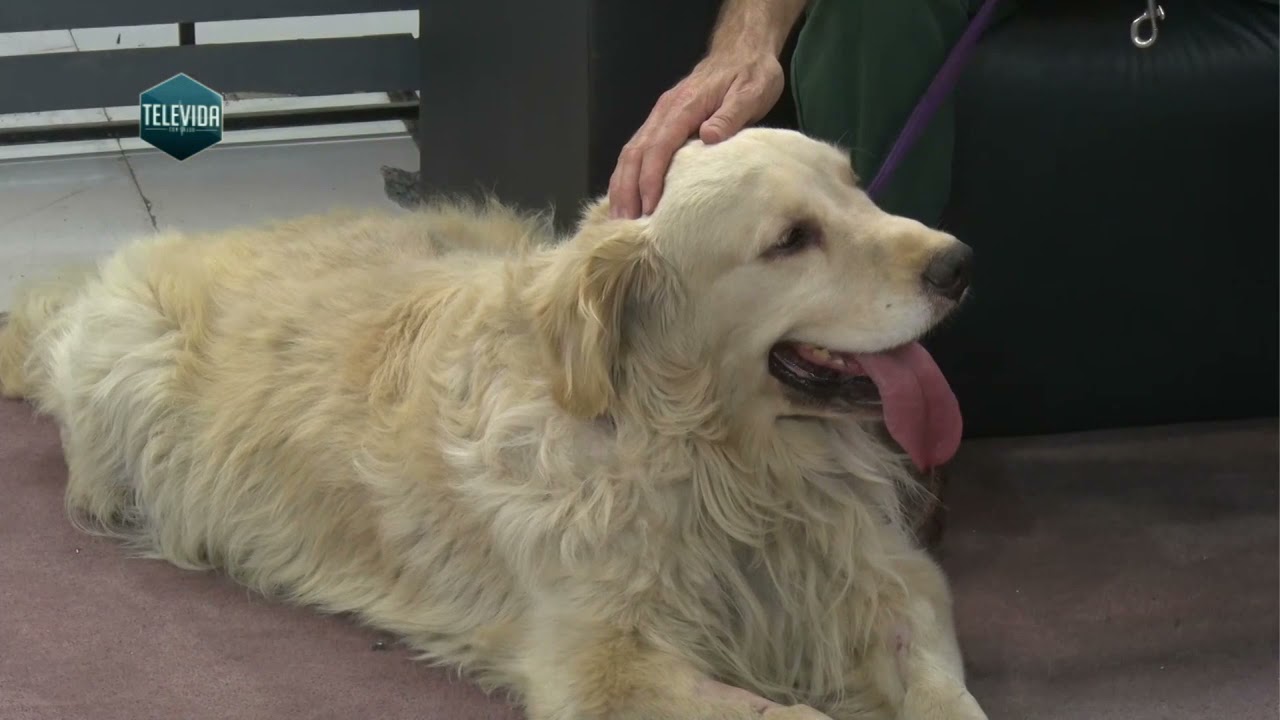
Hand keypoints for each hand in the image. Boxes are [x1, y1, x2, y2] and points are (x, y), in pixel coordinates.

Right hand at [608, 50, 784, 218]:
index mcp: (684, 106)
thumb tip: (708, 137)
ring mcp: (660, 116)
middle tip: (625, 222)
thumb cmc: (750, 73)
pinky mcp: (663, 123)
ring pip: (631, 153)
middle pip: (635, 152)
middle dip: (627, 189)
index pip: (659, 146)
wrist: (742, 50)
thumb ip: (731, 115)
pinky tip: (629, 197)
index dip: (650, 178)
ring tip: (621, 216)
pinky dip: (629, 175)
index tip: (649, 207)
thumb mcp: (751, 91)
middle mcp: (664, 111)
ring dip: (623, 185)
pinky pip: (638, 150)